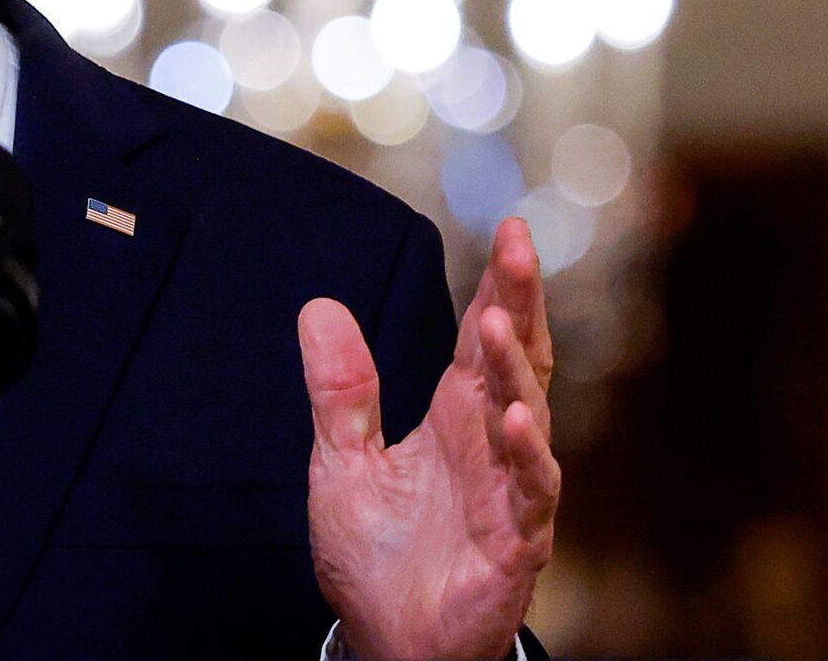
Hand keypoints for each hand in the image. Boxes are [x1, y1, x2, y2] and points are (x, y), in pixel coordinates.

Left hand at [300, 217, 558, 660]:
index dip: (500, 287)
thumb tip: (318, 305)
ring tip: (498, 322)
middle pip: (516, 362)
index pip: (482, 341)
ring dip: (515, 371)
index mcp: (455, 418)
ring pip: (528, 418)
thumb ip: (339, 388)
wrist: (386, 640)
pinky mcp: (515, 544)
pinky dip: (528, 457)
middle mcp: (491, 446)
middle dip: (520, 304)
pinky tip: (518, 420)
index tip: (511, 229)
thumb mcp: (342, 459)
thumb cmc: (377, 554)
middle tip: (518, 247)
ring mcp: (510, 493)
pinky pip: (531, 494)